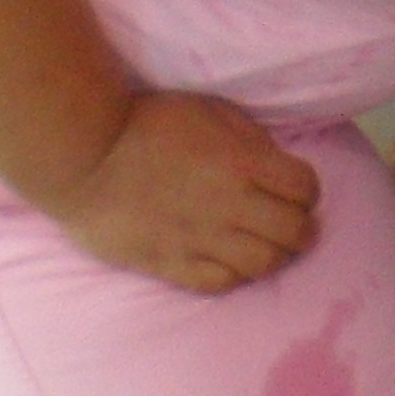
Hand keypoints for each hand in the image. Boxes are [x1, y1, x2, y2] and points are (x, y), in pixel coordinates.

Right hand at [47, 90, 318, 290]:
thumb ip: (249, 139)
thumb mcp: (210, 111)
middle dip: (304, 228)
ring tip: (270, 247)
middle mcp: (229, 205)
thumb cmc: (148, 124)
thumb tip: (275, 163)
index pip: (305, 187)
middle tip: (296, 225)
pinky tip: (234, 262)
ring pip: (263, 264)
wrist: (85, 158)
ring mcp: (201, 239)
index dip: (308, 190)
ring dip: (276, 256)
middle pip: (294, 231)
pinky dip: (237, 275)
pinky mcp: (172, 265)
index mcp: (242, 161)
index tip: (299, 190)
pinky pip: (221, 283)